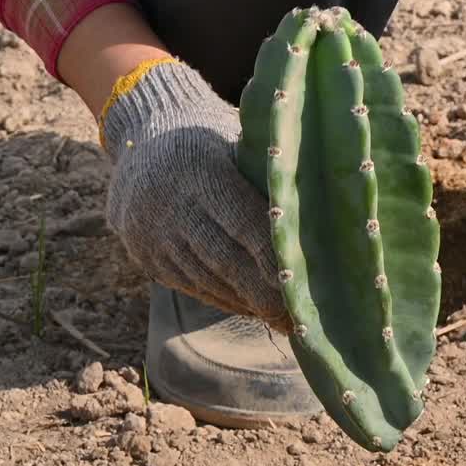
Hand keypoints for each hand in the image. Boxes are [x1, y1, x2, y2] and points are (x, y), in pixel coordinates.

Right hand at [98, 58, 290, 332]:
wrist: (141, 142)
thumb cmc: (214, 143)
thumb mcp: (237, 143)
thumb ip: (268, 177)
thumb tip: (324, 216)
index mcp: (202, 169)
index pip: (245, 224)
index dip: (275, 259)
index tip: (307, 287)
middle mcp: (171, 204)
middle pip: (225, 261)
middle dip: (265, 296)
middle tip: (300, 322)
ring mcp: (152, 234)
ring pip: (208, 280)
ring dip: (248, 304)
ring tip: (284, 320)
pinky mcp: (145, 257)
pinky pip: (191, 287)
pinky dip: (225, 300)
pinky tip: (252, 308)